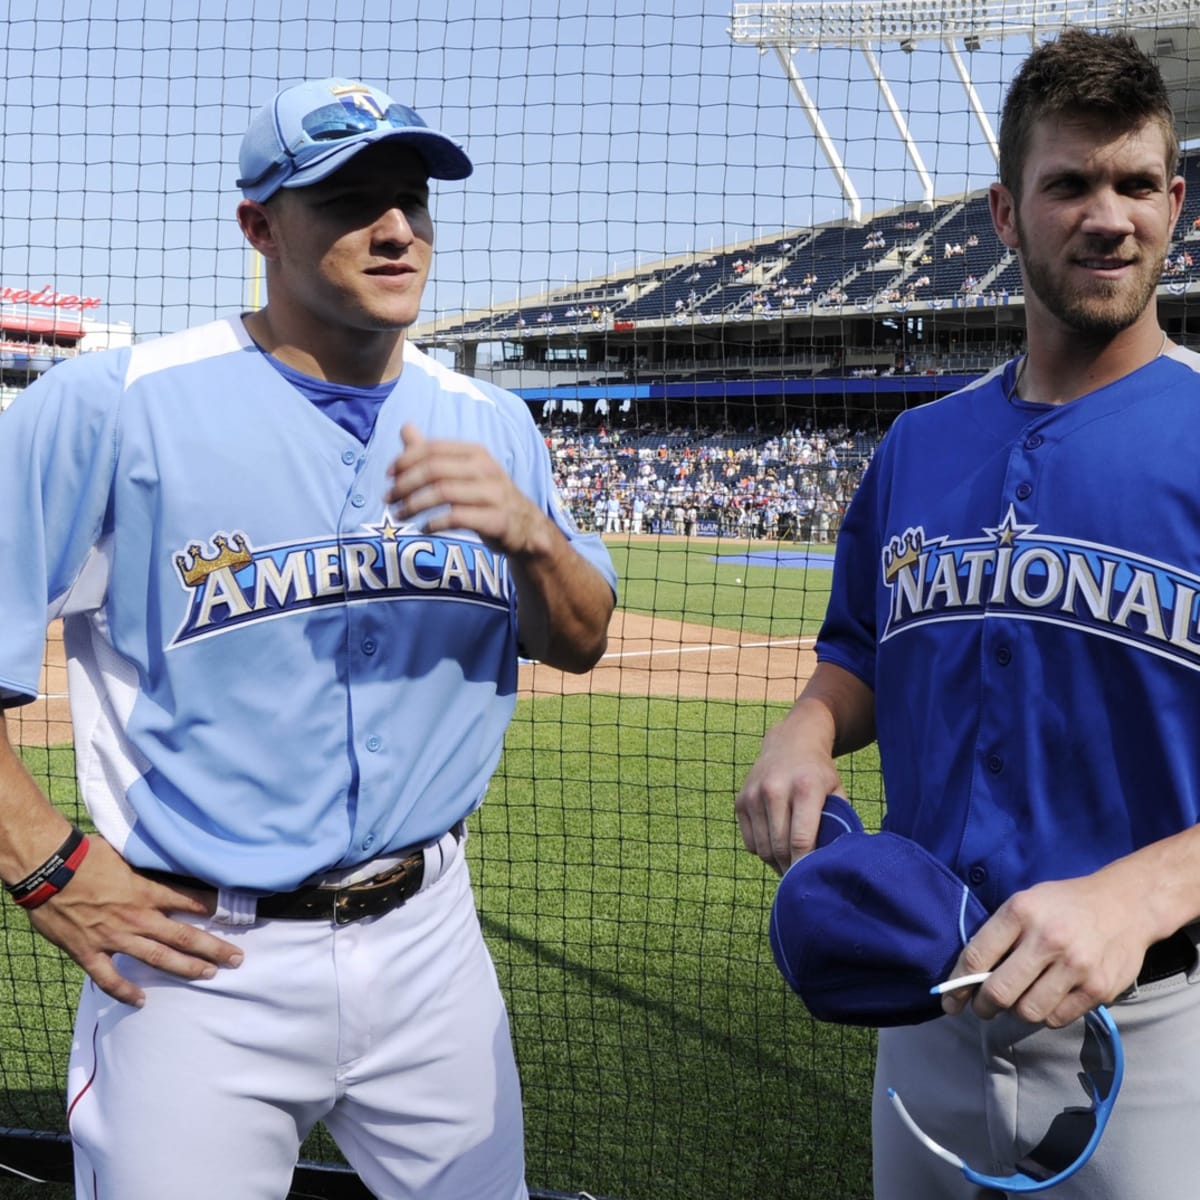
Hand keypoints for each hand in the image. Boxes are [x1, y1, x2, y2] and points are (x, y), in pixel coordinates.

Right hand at [25, 836, 242, 1006]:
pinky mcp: (89, 952)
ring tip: (208, 975)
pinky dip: (125, 991)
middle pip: (184, 936)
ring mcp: (114, 938)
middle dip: (213, 948)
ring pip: (157, 958)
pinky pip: (110, 978)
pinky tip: (141, 1000)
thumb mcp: (125, 854)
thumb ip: (146, 865)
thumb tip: (165, 856)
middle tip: (236, 959)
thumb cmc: (85, 856)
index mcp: (147, 892)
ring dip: (184, 969)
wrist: (48, 871)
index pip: (190, 902)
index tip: (234, 914)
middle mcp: (137, 918)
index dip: (214, 908)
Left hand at [385, 423, 542, 556]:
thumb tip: (405, 428)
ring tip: (398, 515)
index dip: (406, 460)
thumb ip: (433, 453)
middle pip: (435, 470)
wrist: (527, 527)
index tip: (388, 476)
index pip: (433, 449)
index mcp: (476, 453)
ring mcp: (493, 494)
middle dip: (405, 484)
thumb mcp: (464, 470)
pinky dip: (435, 523)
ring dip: (415, 504)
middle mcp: (486, 469)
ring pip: (444, 493)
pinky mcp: (497, 519)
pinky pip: (458, 518)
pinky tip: (424, 527)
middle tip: (388, 499)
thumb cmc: (487, 496)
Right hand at [735, 713, 843, 874]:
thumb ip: (840, 823)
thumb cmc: (818, 773)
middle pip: (779, 847)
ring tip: (791, 864)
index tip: (811, 882)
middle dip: (791, 869)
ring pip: (762, 848)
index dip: (804, 867)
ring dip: (777, 863)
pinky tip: (777, 846)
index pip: (801, 840)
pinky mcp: (740, 801)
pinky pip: (750, 842)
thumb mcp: (836, 791)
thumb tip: (838, 861)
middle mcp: (774, 789)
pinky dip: (763, 851)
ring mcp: (753, 795)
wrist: (790, 742)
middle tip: (803, 879)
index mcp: (804, 788)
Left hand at [940, 871, 1152, 1026]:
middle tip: (982, 1007)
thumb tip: (969, 975)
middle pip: (1000, 993)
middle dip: (983, 1006)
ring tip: (1019, 1000)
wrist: (1126, 904)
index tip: (950, 1000)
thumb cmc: (1065, 905)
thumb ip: (999, 934)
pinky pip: (1058, 1018)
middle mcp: (1048, 939)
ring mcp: (1076, 966)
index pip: (977, 957)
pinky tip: (1048, 998)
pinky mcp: (1098, 989)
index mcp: (1021, 912)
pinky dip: (1047, 1014)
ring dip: (1017, 1012)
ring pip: (1028, 1012)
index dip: (957, 985)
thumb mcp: (1026, 902)